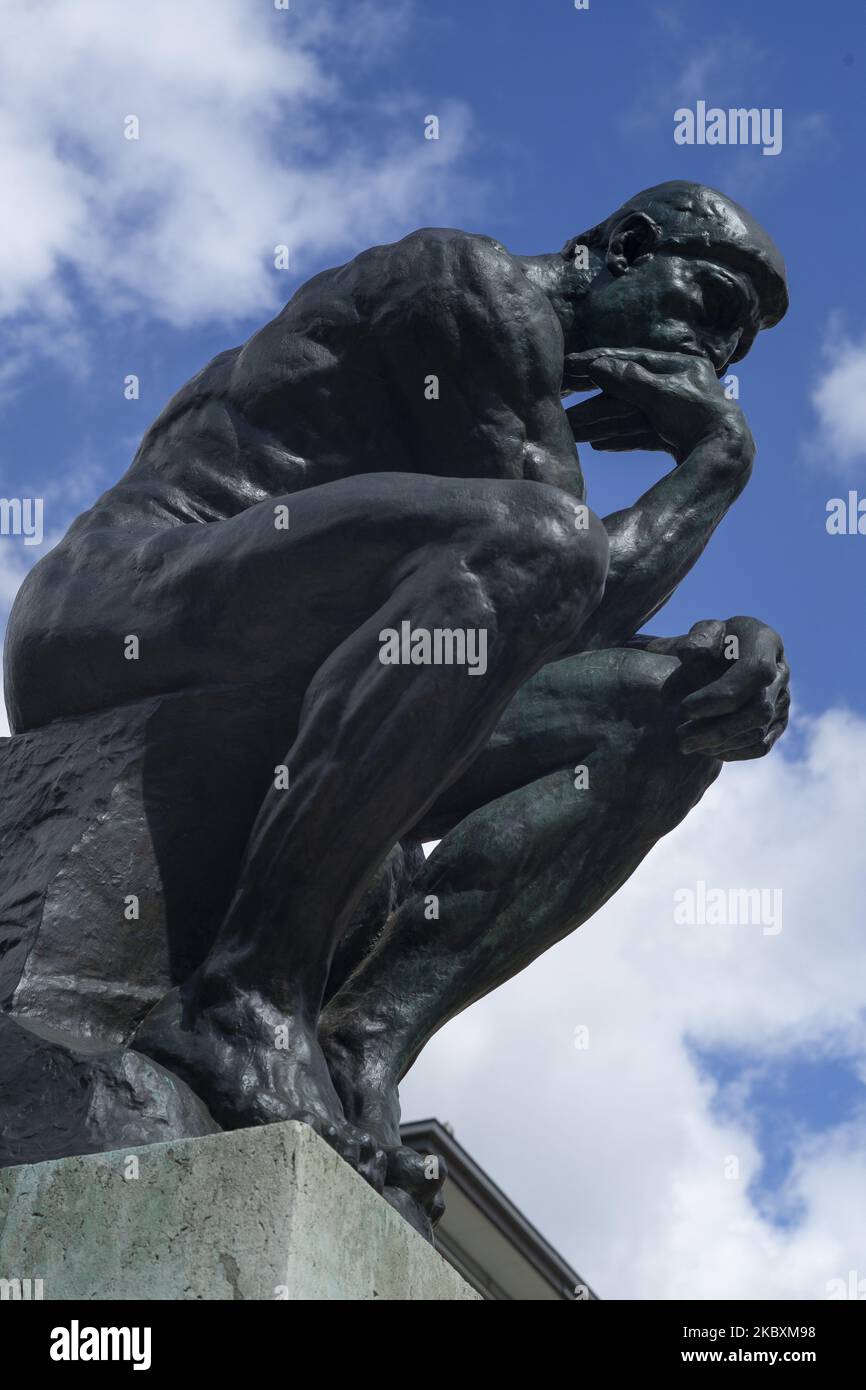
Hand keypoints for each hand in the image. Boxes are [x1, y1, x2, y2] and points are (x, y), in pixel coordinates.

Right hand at [564, 348, 753, 465]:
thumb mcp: (660, 393)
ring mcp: (680, 413)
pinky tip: (600, 445)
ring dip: (602, 423)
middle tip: (566, 401)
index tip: (571, 363)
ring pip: (631, 415)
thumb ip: (629, 379)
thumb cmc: (697, 416)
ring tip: (574, 430)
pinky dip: (622, 439)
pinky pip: (643, 435)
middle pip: (627, 392)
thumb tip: (597, 366)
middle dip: (595, 402)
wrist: (727, 455)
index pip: (632, 359)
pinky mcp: (679, 437)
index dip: (600, 361)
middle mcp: (681, 385)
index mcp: (681, 366)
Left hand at [665, 617, 789, 761]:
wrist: (723, 657)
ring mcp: (783, 699)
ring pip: (759, 732)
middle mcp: (781, 672)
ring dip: (720, 744)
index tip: (684, 707)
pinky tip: (705, 749)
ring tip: (686, 744)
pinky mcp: (778, 721)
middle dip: (717, 728)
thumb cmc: (709, 642)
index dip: (721, 695)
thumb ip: (697, 638)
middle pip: (758, 710)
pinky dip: (732, 752)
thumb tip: (693, 653)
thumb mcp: (702, 632)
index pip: (754, 672)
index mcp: (765, 642)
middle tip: (681, 736)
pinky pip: (761, 745)